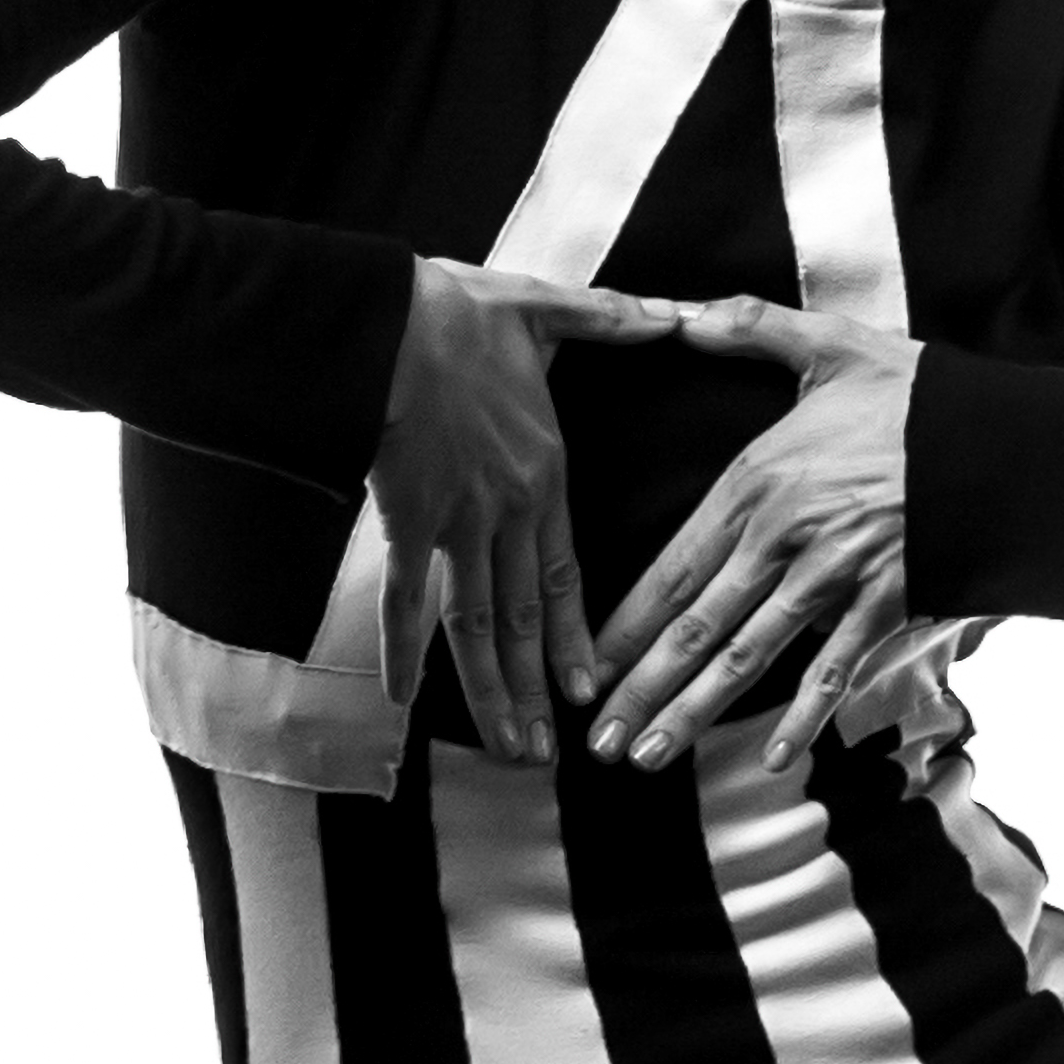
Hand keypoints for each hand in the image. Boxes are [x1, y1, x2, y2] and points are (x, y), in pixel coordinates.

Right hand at [369, 257, 728, 760]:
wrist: (390, 318)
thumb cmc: (458, 311)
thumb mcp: (547, 310)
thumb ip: (611, 321)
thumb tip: (672, 310)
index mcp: (544, 472)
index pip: (568, 574)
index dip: (577, 638)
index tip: (589, 688)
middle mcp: (510, 510)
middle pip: (525, 618)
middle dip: (537, 690)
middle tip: (547, 753)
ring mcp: (459, 521)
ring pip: (479, 626)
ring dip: (494, 693)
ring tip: (508, 751)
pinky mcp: (407, 519)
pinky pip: (405, 599)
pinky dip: (403, 651)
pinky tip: (399, 700)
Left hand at [582, 295, 919, 763]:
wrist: (1006, 439)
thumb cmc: (915, 396)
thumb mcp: (829, 347)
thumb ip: (750, 328)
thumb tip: (682, 312)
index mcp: (758, 485)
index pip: (672, 569)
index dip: (624, 627)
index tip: (585, 669)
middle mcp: (786, 541)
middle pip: (697, 628)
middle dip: (641, 690)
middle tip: (597, 743)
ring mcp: (837, 580)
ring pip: (749, 659)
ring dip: (695, 714)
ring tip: (649, 758)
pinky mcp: (887, 606)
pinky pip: (834, 673)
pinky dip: (804, 719)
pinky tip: (773, 760)